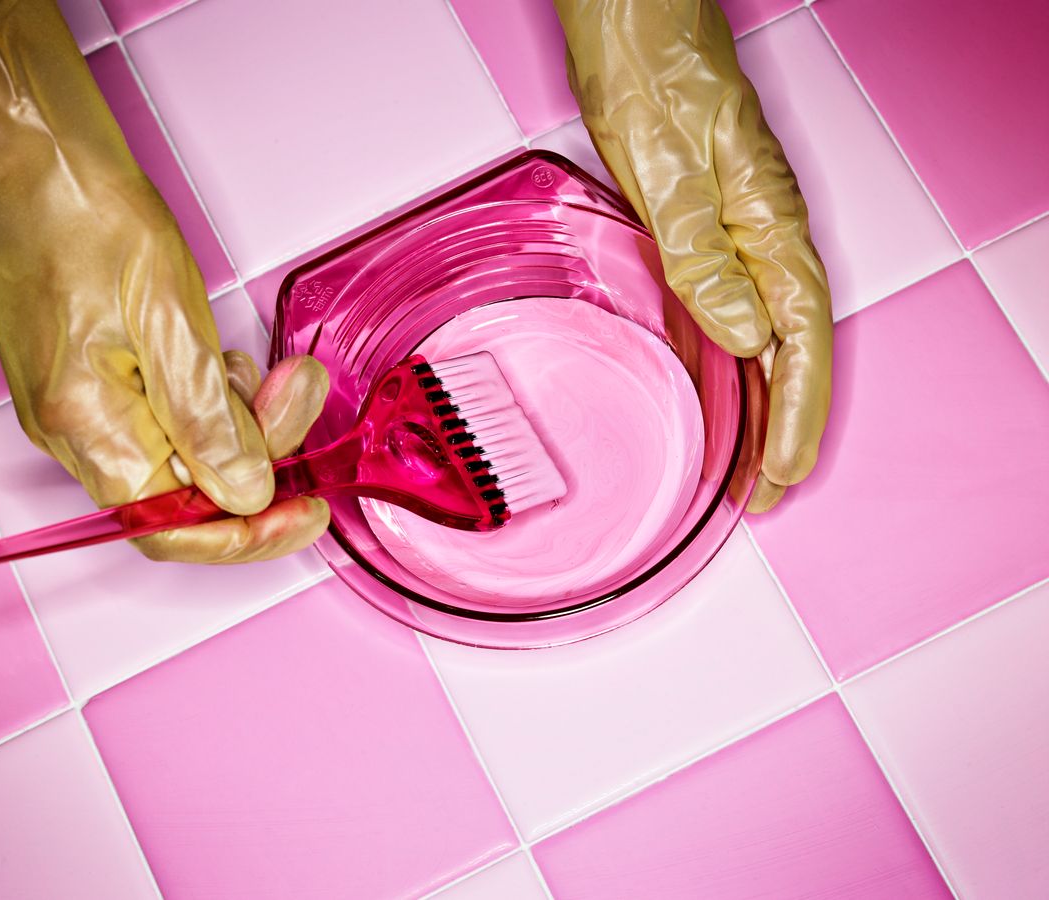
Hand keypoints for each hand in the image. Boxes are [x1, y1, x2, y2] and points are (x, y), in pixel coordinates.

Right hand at [0, 0, 329, 560]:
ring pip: (184, 454)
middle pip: (188, 492)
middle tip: (299, 390)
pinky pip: (167, 421)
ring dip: (241, 419)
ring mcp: (83, 412)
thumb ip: (209, 419)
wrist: (29, 167)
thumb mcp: (171, 320)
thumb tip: (245, 494)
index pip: (173, 529)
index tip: (306, 511)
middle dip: (260, 448)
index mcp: (90, 428)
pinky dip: (213, 400)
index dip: (248, 535)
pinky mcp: (95, 385)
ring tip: (265, 365)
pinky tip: (226, 360)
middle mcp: (77, 434)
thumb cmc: (87, 222)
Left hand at [553, 0, 832, 511]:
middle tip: (769, 495)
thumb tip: (744, 333)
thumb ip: (704, 252)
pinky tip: (717, 392)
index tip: (782, 471)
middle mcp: (758, 233)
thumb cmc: (651, 66)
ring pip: (760, 337)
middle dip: (784, 427)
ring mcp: (731, 232)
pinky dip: (726, 364)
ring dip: (759, 405)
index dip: (795, 411)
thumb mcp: (670, 164)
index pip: (798, 337)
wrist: (629, 14)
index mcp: (766, 221)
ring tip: (749, 468)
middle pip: (788, 348)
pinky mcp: (697, 227)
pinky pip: (722, 310)